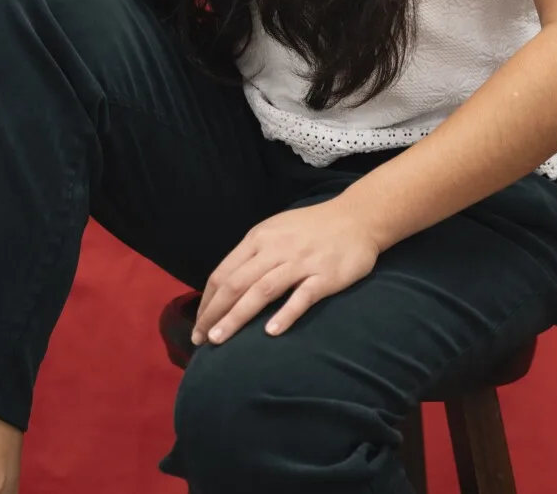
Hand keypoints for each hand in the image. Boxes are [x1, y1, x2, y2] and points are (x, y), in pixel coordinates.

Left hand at [192, 199, 379, 345]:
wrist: (357, 217)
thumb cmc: (312, 227)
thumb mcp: (276, 230)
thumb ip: (253, 254)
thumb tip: (227, 285)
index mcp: (259, 238)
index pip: (224, 272)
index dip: (207, 301)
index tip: (198, 325)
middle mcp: (276, 249)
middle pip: (237, 284)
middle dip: (214, 314)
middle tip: (201, 340)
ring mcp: (301, 262)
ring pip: (262, 291)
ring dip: (237, 317)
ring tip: (219, 339)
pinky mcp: (325, 276)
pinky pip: (302, 297)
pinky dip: (285, 314)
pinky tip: (270, 332)